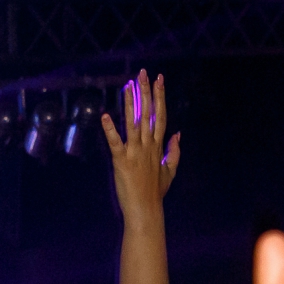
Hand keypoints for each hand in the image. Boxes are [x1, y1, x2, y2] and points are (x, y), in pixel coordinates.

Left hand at [101, 70, 180, 220]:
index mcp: (158, 146)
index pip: (160, 116)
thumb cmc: (155, 192)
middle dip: (146, 92)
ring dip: (130, 103)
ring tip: (127, 85)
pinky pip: (115, 143)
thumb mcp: (169, 171)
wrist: (145, 210)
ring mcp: (135, 152)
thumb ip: (174, 151)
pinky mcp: (121, 161)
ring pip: (133, 123)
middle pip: (148, 114)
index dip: (159, 96)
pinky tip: (105, 116)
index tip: (159, 79)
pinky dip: (110, 129)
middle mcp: (147, 146)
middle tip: (143, 73)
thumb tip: (178, 133)